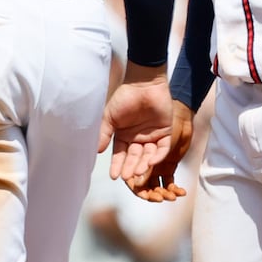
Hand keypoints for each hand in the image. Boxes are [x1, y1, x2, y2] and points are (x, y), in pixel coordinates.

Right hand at [97, 62, 172, 185]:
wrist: (144, 84)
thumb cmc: (124, 98)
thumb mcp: (110, 117)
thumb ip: (104, 133)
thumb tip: (96, 151)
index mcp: (124, 136)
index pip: (120, 155)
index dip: (117, 165)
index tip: (114, 176)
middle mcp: (138, 140)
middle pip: (134, 158)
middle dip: (130, 168)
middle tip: (127, 177)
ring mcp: (152, 138)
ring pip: (148, 156)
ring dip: (143, 165)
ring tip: (138, 172)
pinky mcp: (166, 134)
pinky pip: (162, 149)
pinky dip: (158, 156)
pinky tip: (151, 162)